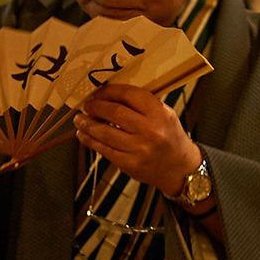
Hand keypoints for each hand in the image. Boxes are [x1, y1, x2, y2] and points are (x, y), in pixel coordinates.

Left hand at [74, 84, 201, 196]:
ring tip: (79, 119)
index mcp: (159, 113)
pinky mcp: (130, 164)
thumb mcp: (164, 114)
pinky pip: (104, 150)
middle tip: (86, 105)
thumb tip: (109, 95)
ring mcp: (139, 149)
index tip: (97, 92)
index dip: (108, 91)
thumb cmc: (169, 137)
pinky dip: (90, 141)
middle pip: (114, 112)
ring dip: (87, 124)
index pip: (128, 95)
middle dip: (95, 107)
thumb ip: (141, 104)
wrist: (180, 168)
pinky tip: (83, 135)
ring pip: (105, 132)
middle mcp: (150, 130)